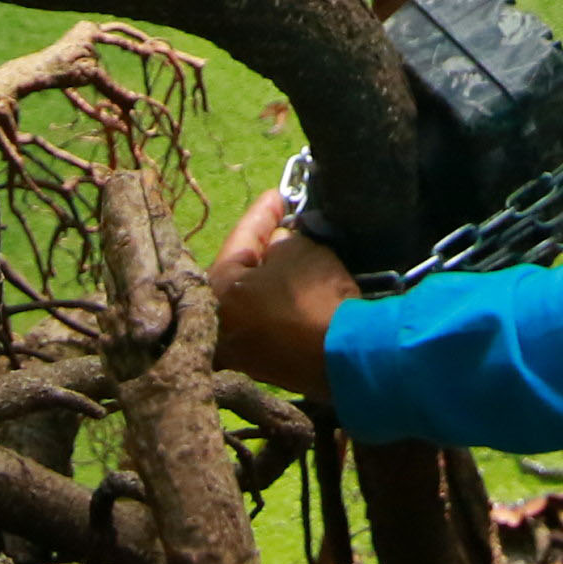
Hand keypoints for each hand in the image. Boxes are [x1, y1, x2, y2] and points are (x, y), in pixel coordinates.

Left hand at [206, 186, 356, 399]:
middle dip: (263, 247)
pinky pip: (272, 322)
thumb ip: (281, 241)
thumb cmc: (312, 297)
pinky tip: (300, 284)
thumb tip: (278, 242)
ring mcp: (244, 353)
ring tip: (295, 249)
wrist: (345, 359)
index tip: (279, 194)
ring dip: (274, 276)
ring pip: (257, 300)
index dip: (263, 213)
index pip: (239, 241)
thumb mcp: (299, 251)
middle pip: (243, 274)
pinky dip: (284, 301)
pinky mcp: (271, 368)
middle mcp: (221, 327)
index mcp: (216, 294)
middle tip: (283, 222)